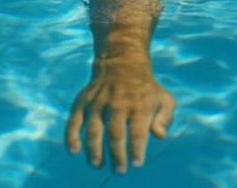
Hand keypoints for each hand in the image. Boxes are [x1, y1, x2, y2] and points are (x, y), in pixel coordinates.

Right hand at [66, 58, 176, 172]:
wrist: (123, 66)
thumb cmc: (146, 90)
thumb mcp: (164, 99)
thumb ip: (165, 118)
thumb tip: (160, 136)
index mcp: (140, 105)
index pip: (138, 132)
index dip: (136, 149)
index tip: (136, 164)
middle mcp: (119, 104)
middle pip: (115, 134)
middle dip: (117, 155)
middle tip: (120, 170)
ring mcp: (98, 103)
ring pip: (94, 131)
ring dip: (94, 151)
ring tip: (98, 165)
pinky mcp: (82, 103)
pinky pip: (73, 122)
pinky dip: (71, 137)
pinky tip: (74, 151)